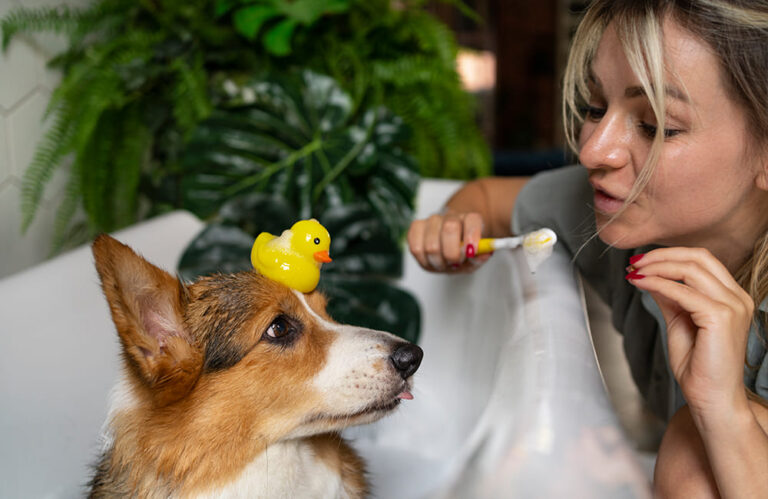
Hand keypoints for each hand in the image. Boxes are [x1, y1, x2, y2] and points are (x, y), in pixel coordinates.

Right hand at [407, 211, 491, 272]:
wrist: (448, 245)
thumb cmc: (462, 251)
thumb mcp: (475, 258)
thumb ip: (480, 257)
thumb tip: (485, 253)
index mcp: (470, 219)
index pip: (472, 220)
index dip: (471, 235)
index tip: (472, 251)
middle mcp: (450, 216)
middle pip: (449, 229)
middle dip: (452, 254)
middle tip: (455, 263)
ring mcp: (431, 220)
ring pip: (431, 245)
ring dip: (438, 261)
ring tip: (443, 264)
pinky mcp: (416, 227)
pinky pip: (415, 247)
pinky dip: (423, 260)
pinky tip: (430, 261)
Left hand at [626, 248, 753, 419]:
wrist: (711, 399)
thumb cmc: (698, 367)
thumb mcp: (680, 322)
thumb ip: (671, 298)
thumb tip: (651, 276)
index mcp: (732, 297)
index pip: (702, 260)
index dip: (669, 255)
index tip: (640, 261)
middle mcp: (738, 298)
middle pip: (699, 257)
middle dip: (661, 255)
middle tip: (633, 262)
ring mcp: (733, 306)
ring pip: (690, 269)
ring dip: (656, 266)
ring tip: (633, 272)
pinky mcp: (721, 318)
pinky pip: (682, 292)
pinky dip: (657, 283)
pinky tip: (640, 284)